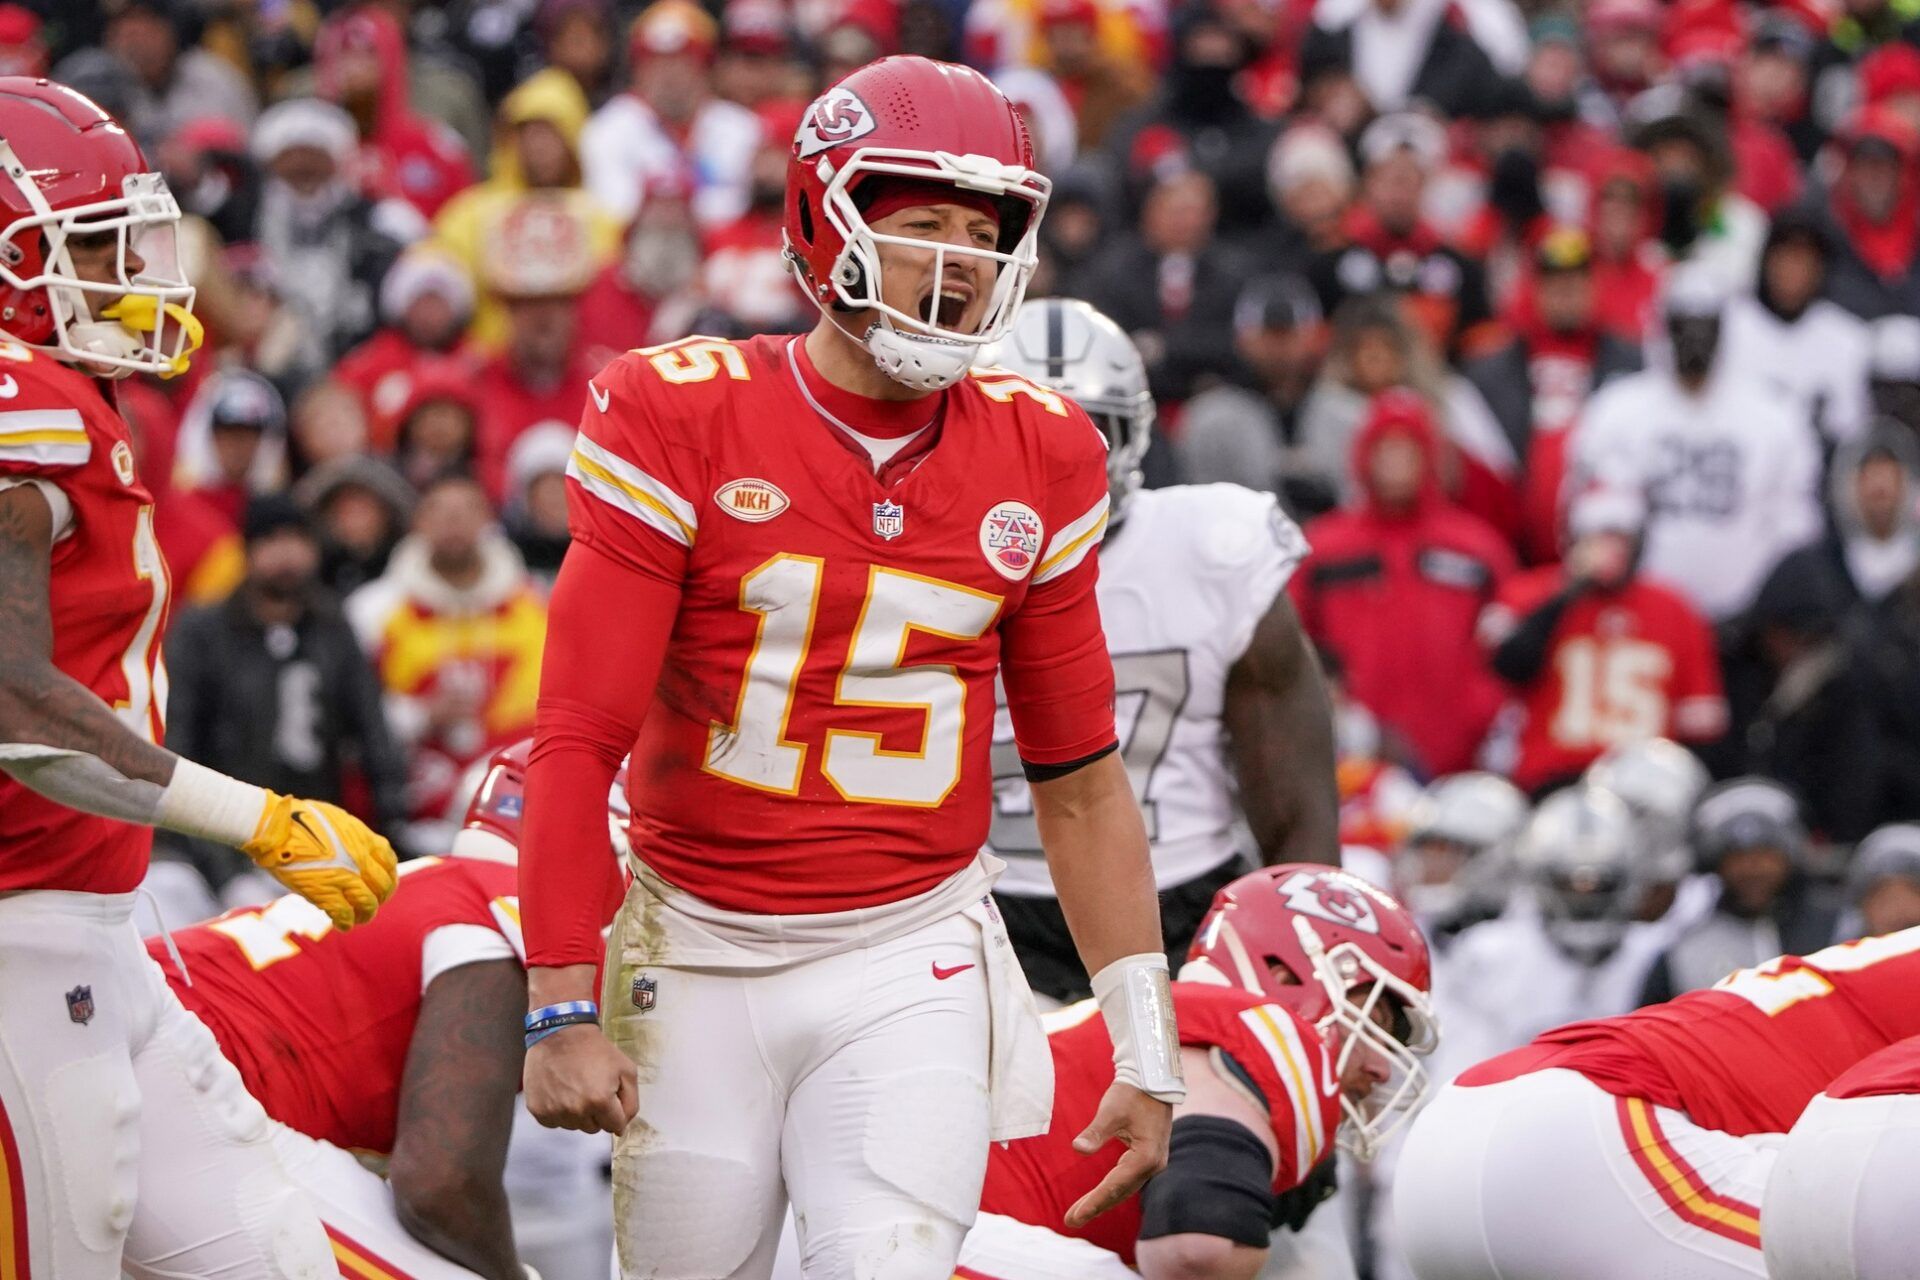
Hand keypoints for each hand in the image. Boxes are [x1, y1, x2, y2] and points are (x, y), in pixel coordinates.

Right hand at [239, 793, 397, 929]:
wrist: (276, 826)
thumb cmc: (299, 818)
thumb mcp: (338, 821)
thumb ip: (352, 838)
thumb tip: (355, 849)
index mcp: (364, 840)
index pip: (389, 863)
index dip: (389, 877)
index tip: (383, 884)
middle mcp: (360, 860)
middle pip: (383, 886)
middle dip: (379, 898)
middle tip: (371, 904)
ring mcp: (344, 877)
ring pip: (368, 904)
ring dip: (366, 914)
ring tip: (359, 918)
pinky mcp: (324, 892)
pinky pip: (343, 914)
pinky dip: (345, 922)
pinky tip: (342, 924)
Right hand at [524, 1023, 636, 1134]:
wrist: (560, 1033)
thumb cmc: (595, 1049)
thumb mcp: (626, 1070)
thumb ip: (631, 1102)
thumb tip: (621, 1128)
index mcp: (600, 1101)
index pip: (615, 1126)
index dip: (616, 1113)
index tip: (611, 1099)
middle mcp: (576, 1111)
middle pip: (594, 1129)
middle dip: (597, 1113)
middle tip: (592, 1089)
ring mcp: (554, 1112)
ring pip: (574, 1127)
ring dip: (578, 1114)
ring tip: (575, 1088)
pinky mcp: (538, 1110)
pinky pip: (555, 1123)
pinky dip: (559, 1112)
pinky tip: (561, 1092)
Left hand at [1065, 1080, 1171, 1227]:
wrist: (1152, 1081)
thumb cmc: (1131, 1094)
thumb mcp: (1110, 1111)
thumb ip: (1095, 1132)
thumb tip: (1077, 1149)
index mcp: (1146, 1156)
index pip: (1114, 1185)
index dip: (1094, 1202)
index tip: (1076, 1216)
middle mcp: (1153, 1165)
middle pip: (1120, 1192)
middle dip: (1095, 1206)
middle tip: (1071, 1220)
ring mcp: (1153, 1163)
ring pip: (1124, 1188)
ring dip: (1102, 1200)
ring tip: (1079, 1213)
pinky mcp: (1149, 1158)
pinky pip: (1128, 1180)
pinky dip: (1111, 1190)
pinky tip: (1097, 1197)